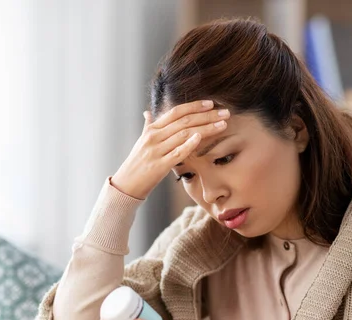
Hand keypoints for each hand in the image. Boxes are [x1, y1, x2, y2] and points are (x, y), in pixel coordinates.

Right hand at [111, 100, 229, 198]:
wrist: (126, 184)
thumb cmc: (137, 162)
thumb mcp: (141, 141)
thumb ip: (147, 126)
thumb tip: (147, 112)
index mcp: (152, 129)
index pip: (176, 112)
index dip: (194, 106)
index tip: (211, 103)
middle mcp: (154, 137)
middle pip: (184, 121)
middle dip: (207, 116)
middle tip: (225, 112)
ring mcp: (156, 151)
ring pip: (184, 135)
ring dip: (206, 128)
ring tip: (222, 125)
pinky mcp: (159, 166)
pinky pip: (177, 153)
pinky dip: (188, 144)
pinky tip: (200, 138)